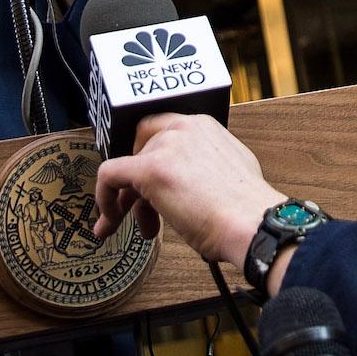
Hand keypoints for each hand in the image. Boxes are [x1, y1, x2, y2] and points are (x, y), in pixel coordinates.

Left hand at [92, 113, 284, 265]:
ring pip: (128, 167)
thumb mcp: (229, 171)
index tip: (149, 185)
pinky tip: (109, 220)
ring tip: (143, 228)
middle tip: (140, 210)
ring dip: (128, 200)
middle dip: (139, 183)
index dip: (150, 159)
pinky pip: (109, 175)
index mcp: (204, 126)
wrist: (252, 223)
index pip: (162, 133)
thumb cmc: (246, 210)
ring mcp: (165, 147)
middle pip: (142, 150)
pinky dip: (104, 198)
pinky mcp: (149, 169)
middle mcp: (183, 128)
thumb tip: (191, 183)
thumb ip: (205, 166)